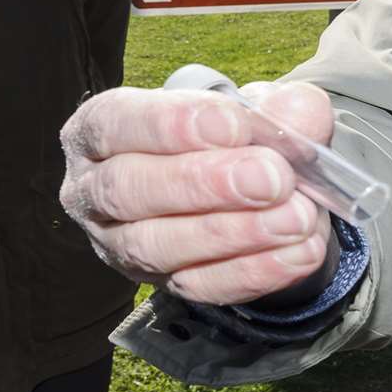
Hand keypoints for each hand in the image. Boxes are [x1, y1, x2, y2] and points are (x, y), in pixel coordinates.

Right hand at [59, 81, 335, 304]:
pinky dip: (254, 271)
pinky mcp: (158, 284)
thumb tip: (299, 116)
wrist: (239, 184)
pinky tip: (299, 252)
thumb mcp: (252, 106)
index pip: (117, 123)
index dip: (172, 125)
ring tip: (296, 219)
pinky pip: (198, 287)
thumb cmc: (226, 134)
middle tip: (272, 179)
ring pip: (156, 246)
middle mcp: (93, 189)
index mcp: (100, 128)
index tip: (235, 126)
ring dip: (232, 234)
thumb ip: (277, 105)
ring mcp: (118, 245)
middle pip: (129, 190)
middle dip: (204, 184)